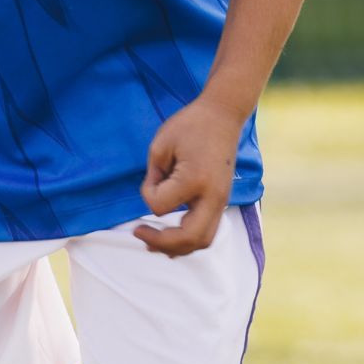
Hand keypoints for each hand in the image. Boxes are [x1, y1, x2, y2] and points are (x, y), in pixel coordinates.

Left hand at [137, 95, 245, 257]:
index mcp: (194, 179)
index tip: (151, 177)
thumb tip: (153, 203)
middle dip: (161, 242)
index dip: (147, 195)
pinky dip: (189, 240)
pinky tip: (172, 238)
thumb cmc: (189, 126)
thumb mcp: (161, 146)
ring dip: (177, 247)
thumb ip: (154, 179)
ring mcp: (221, 201)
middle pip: (189, 238)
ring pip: (203, 241)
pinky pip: (208, 232)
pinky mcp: (222, 201)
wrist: (223, 116)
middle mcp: (212, 196)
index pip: (160, 206)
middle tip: (139, 234)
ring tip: (154, 243)